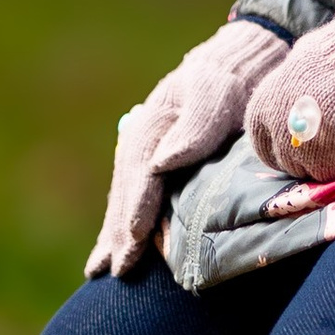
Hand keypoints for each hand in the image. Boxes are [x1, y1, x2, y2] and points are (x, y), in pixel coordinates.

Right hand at [86, 18, 284, 277]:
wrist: (234, 64)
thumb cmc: (231, 83)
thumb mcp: (217, 97)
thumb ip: (194, 131)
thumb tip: (160, 164)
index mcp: (153, 127)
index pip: (142, 177)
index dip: (138, 211)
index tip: (134, 242)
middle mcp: (140, 140)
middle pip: (126, 193)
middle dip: (119, 233)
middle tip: (115, 270)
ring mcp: (142, 150)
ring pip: (123, 198)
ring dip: (112, 233)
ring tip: (100, 269)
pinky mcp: (151, 159)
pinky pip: (132, 196)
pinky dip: (121, 222)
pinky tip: (112, 245)